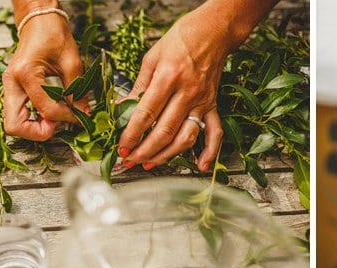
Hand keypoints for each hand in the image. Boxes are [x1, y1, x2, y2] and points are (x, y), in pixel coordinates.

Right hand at [2, 11, 86, 140]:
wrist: (39, 22)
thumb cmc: (54, 35)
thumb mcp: (72, 61)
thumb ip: (77, 90)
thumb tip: (83, 114)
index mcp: (26, 73)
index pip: (45, 109)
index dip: (66, 118)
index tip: (80, 117)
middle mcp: (12, 83)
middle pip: (14, 125)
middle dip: (39, 132)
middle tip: (59, 126)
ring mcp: (9, 87)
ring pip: (13, 123)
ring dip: (35, 127)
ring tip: (56, 120)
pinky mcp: (13, 89)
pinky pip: (18, 114)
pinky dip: (33, 119)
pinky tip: (50, 113)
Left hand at [116, 10, 227, 171]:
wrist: (214, 31)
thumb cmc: (181, 38)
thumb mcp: (153, 56)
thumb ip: (139, 85)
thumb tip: (123, 108)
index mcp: (168, 77)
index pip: (146, 113)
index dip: (132, 134)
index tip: (121, 147)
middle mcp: (187, 93)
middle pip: (164, 131)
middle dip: (144, 150)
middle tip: (129, 161)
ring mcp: (202, 101)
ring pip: (185, 137)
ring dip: (167, 155)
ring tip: (149, 164)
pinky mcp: (213, 105)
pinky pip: (215, 132)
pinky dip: (210, 152)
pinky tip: (200, 166)